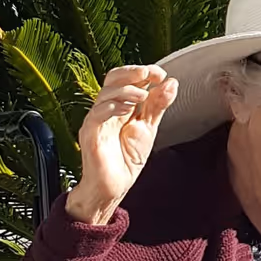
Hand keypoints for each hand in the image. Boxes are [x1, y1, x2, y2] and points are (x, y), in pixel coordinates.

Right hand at [68, 63, 176, 224]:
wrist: (114, 187)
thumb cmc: (126, 160)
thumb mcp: (148, 129)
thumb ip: (158, 106)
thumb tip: (171, 83)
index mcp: (120, 106)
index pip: (126, 79)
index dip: (143, 73)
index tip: (160, 74)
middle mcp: (106, 110)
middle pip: (112, 79)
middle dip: (131, 73)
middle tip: (148, 73)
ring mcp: (97, 121)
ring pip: (105, 94)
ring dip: (126, 90)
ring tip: (142, 95)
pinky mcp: (90, 134)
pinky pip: (96, 115)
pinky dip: (111, 108)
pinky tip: (125, 109)